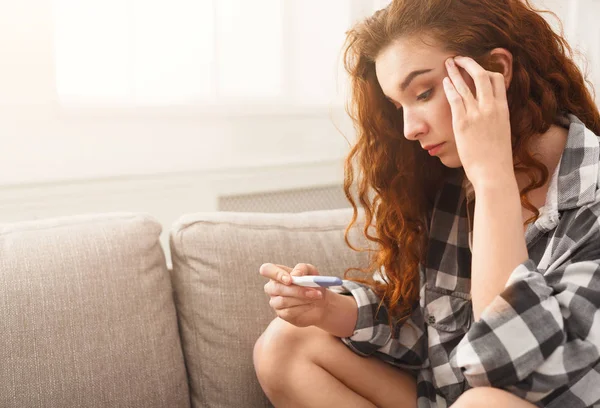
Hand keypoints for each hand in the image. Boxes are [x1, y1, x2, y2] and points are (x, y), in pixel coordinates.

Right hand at [259, 263, 328, 327]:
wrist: (320, 301)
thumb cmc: (312, 283)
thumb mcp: (311, 271)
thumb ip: (302, 269)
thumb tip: (295, 275)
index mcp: (276, 273)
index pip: (266, 270)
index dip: (276, 274)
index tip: (290, 280)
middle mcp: (272, 288)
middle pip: (276, 288)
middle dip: (296, 290)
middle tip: (314, 291)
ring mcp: (275, 302)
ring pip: (283, 301)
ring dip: (302, 299)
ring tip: (316, 296)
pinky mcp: (281, 314)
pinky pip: (289, 312)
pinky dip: (302, 307)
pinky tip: (311, 304)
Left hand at [442, 56, 513, 187]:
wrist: (493, 172)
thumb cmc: (496, 157)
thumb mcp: (502, 132)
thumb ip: (495, 119)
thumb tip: (489, 117)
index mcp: (503, 109)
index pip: (497, 80)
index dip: (486, 69)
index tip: (476, 67)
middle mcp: (491, 108)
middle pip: (482, 75)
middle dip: (469, 63)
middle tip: (459, 58)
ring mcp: (477, 114)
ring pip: (466, 84)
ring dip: (455, 71)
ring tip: (447, 63)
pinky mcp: (463, 123)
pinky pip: (455, 99)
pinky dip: (449, 87)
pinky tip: (444, 82)